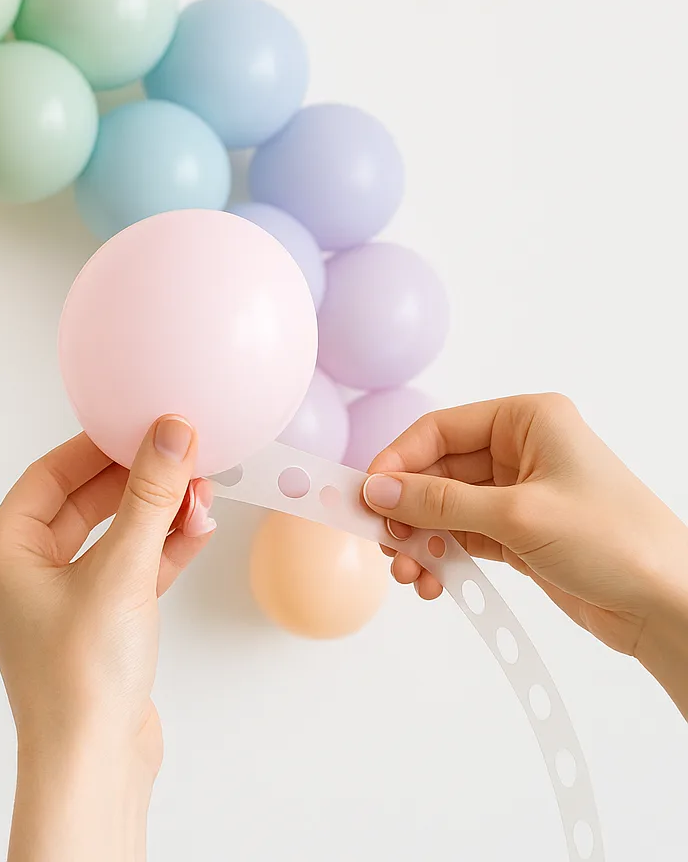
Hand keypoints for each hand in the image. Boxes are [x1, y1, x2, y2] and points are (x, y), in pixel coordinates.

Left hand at [0, 417, 211, 861]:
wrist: (92, 763)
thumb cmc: (80, 678)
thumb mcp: (121, 571)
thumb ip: (150, 498)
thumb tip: (172, 434)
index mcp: (2, 551)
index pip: (51, 474)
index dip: (100, 446)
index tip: (145, 423)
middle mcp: (22, 572)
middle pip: (85, 502)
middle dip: (139, 482)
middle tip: (184, 453)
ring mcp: (59, 600)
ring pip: (113, 536)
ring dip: (158, 516)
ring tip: (202, 494)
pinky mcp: (95, 626)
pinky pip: (129, 571)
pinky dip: (162, 552)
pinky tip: (197, 530)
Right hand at [362, 393, 687, 713]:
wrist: (668, 605)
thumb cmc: (616, 542)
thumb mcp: (517, 516)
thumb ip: (439, 503)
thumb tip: (377, 492)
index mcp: (528, 421)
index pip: (439, 430)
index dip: (397, 462)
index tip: (367, 497)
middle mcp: (521, 451)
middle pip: (435, 472)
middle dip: (405, 511)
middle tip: (384, 545)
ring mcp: (519, 494)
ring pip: (443, 509)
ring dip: (419, 541)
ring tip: (411, 574)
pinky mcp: (519, 534)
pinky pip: (460, 538)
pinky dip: (441, 557)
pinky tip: (433, 581)